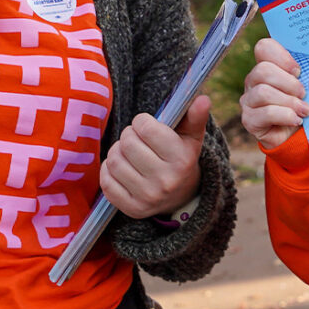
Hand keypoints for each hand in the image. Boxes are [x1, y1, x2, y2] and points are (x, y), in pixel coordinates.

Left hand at [100, 96, 211, 219]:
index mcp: (181, 160)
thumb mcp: (191, 137)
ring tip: (128, 153)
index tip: (146, 126)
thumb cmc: (181, 157)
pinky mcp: (132, 209)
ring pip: (114, 161)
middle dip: (128, 135)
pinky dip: (108, 171)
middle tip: (135, 139)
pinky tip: (121, 169)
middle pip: (127, 144)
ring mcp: (148, 197)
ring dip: (116, 152)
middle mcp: (166, 181)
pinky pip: (106, 182)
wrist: (181, 196)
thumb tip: (203, 99)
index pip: (146, 128)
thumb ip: (195, 117)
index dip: (141, 122)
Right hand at [237, 39, 308, 150]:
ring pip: (263, 92)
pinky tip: (296, 119)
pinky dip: (286, 116)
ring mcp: (248, 100)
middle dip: (288, 83)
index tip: (298, 71)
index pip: (263, 47)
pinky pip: (266, 113)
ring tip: (304, 110)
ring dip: (289, 102)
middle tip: (303, 94)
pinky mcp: (249, 119)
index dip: (281, 56)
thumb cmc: (301, 106)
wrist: (296, 136)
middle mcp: (253, 81)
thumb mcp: (306, 86)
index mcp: (267, 66)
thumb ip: (306, 72)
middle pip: (263, 70)